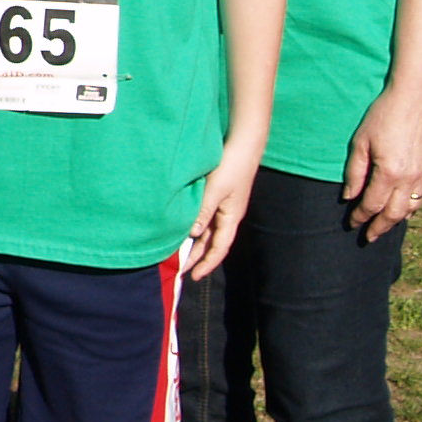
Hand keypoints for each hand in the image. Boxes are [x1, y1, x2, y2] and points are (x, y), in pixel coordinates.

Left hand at [182, 143, 258, 279]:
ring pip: (208, 231)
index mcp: (231, 218)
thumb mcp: (214, 190)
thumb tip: (193, 234)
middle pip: (212, 242)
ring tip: (178, 253)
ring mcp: (224, 206)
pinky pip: (206, 217)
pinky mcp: (219, 196)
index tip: (193, 276)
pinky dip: (195, 226)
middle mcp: (228, 216)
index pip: (218, 248)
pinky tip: (184, 228)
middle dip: (198, 257)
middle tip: (180, 270)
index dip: (207, 264)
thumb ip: (203, 211)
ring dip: (195, 242)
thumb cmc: (231, 167)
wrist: (243, 145)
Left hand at [344, 81, 421, 236]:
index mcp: (389, 172)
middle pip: (394, 214)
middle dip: (380, 228)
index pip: (372, 205)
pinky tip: (404, 209)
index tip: (351, 223)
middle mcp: (410, 178)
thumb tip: (349, 197)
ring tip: (384, 226)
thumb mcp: (360, 142)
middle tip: (368, 237)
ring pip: (411, 208)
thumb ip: (354, 172)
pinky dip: (413, 207)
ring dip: (397, 220)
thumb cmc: (382, 116)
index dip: (360, 217)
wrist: (414, 97)